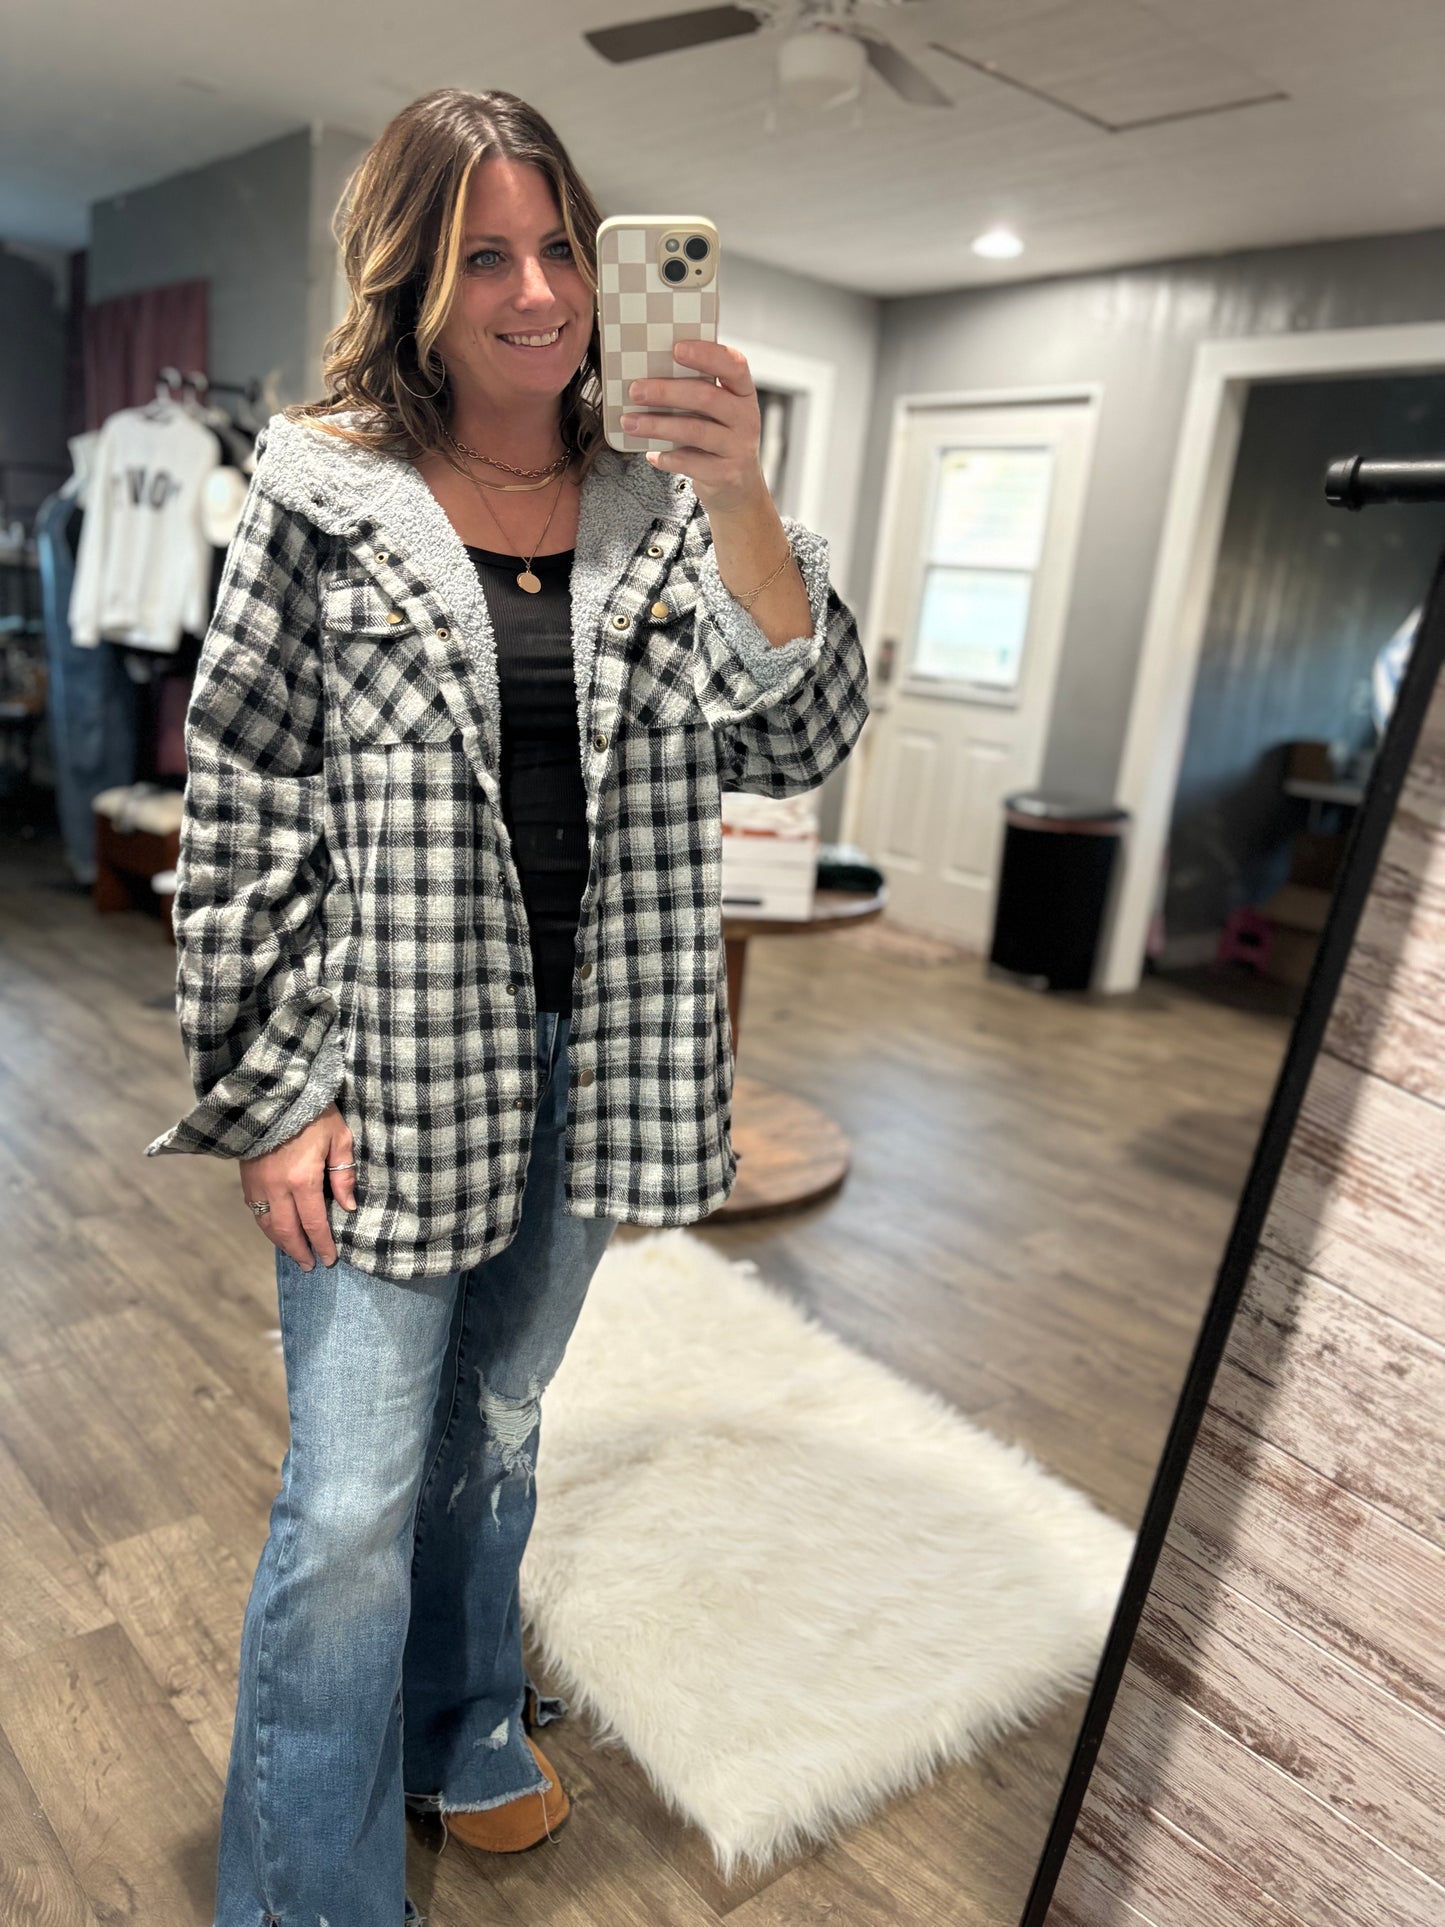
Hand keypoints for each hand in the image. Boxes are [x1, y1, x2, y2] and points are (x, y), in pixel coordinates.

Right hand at [239, 1103, 355, 1270]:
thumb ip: (343, 1174)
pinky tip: (276, 1231)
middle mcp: (277, 1188)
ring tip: (295, 1254)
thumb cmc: (314, 1113)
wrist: (274, 1093)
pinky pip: (255, 1211)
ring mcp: (258, 1184)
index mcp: (302, 1179)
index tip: (329, 1259)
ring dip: (281, 1243)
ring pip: (267, 1224)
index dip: (322, 1244)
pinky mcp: (246, 1178)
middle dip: (300, 1251)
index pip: (313, 1223)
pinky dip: (266, 1226)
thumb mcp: (339, 1139)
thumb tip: (348, 1207)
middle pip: (287, 1231)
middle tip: (310, 1266)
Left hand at [620, 339, 769, 516]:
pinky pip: (690, 462)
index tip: (676, 348)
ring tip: (630, 422)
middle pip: (706, 397)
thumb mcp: (716, 412)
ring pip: (694, 430)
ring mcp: (738, 448)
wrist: (738, 489)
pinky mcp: (726, 474)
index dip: (707, 354)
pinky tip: (652, 454)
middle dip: (666, 391)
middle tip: (635, 390)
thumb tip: (647, 376)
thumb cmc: (717, 440)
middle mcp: (746, 418)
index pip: (734, 365)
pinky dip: (667, 457)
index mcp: (743, 394)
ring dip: (657, 425)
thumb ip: (696, 392)